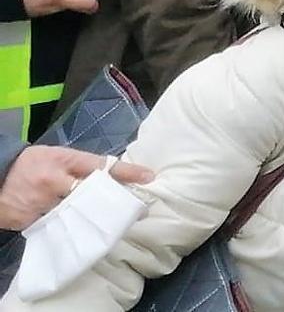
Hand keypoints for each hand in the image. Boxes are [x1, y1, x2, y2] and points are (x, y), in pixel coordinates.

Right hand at [0, 147, 152, 230]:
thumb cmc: (31, 164)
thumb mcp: (56, 156)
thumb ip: (81, 166)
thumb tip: (111, 175)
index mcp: (63, 160)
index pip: (101, 166)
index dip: (126, 172)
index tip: (150, 177)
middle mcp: (54, 181)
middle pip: (92, 196)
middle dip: (113, 205)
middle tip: (135, 212)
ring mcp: (41, 203)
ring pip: (75, 216)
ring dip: (91, 221)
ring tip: (109, 226)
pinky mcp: (28, 221)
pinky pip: (55, 229)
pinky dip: (66, 230)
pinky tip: (76, 233)